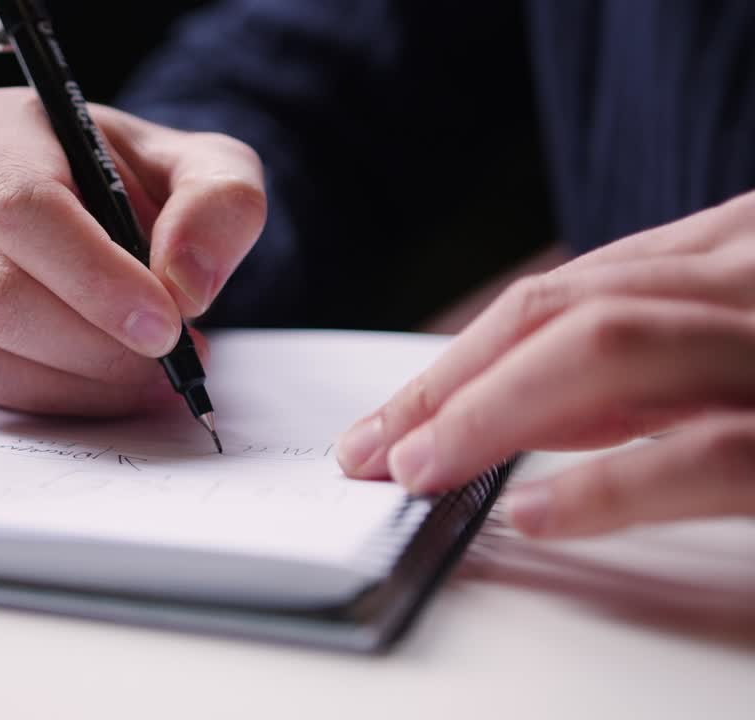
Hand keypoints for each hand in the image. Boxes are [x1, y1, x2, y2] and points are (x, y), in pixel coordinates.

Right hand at [0, 88, 265, 414]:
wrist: (124, 216)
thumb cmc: (157, 187)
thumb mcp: (216, 172)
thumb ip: (221, 206)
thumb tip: (183, 283)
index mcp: (3, 127)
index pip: (22, 207)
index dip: (93, 277)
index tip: (164, 325)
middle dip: (94, 344)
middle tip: (170, 359)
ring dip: (80, 380)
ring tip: (152, 373)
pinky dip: (58, 397)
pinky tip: (112, 384)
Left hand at [337, 190, 754, 536]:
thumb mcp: (728, 352)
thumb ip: (633, 371)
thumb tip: (507, 414)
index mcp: (732, 255)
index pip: (569, 295)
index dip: (462, 360)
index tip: (386, 422)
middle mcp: (750, 280)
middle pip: (568, 309)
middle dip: (454, 381)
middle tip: (372, 448)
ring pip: (612, 348)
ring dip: (493, 411)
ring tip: (419, 469)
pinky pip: (709, 454)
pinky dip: (608, 484)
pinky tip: (535, 512)